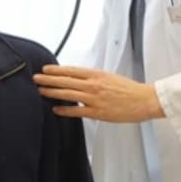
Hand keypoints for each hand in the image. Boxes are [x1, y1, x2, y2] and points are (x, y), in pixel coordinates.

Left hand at [33, 65, 164, 121]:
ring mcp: (94, 99)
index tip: (45, 69)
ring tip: (40, 91)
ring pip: (68, 94)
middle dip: (48, 80)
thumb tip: (78, 79)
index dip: (56, 70)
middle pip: (66, 81)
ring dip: (52, 92)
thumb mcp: (109, 77)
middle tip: (36, 78)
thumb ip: (93, 78)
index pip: (71, 70)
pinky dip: (65, 110)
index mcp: (97, 74)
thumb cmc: (129, 89)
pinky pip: (77, 111)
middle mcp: (93, 85)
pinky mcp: (98, 112)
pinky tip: (55, 109)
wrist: (144, 100)